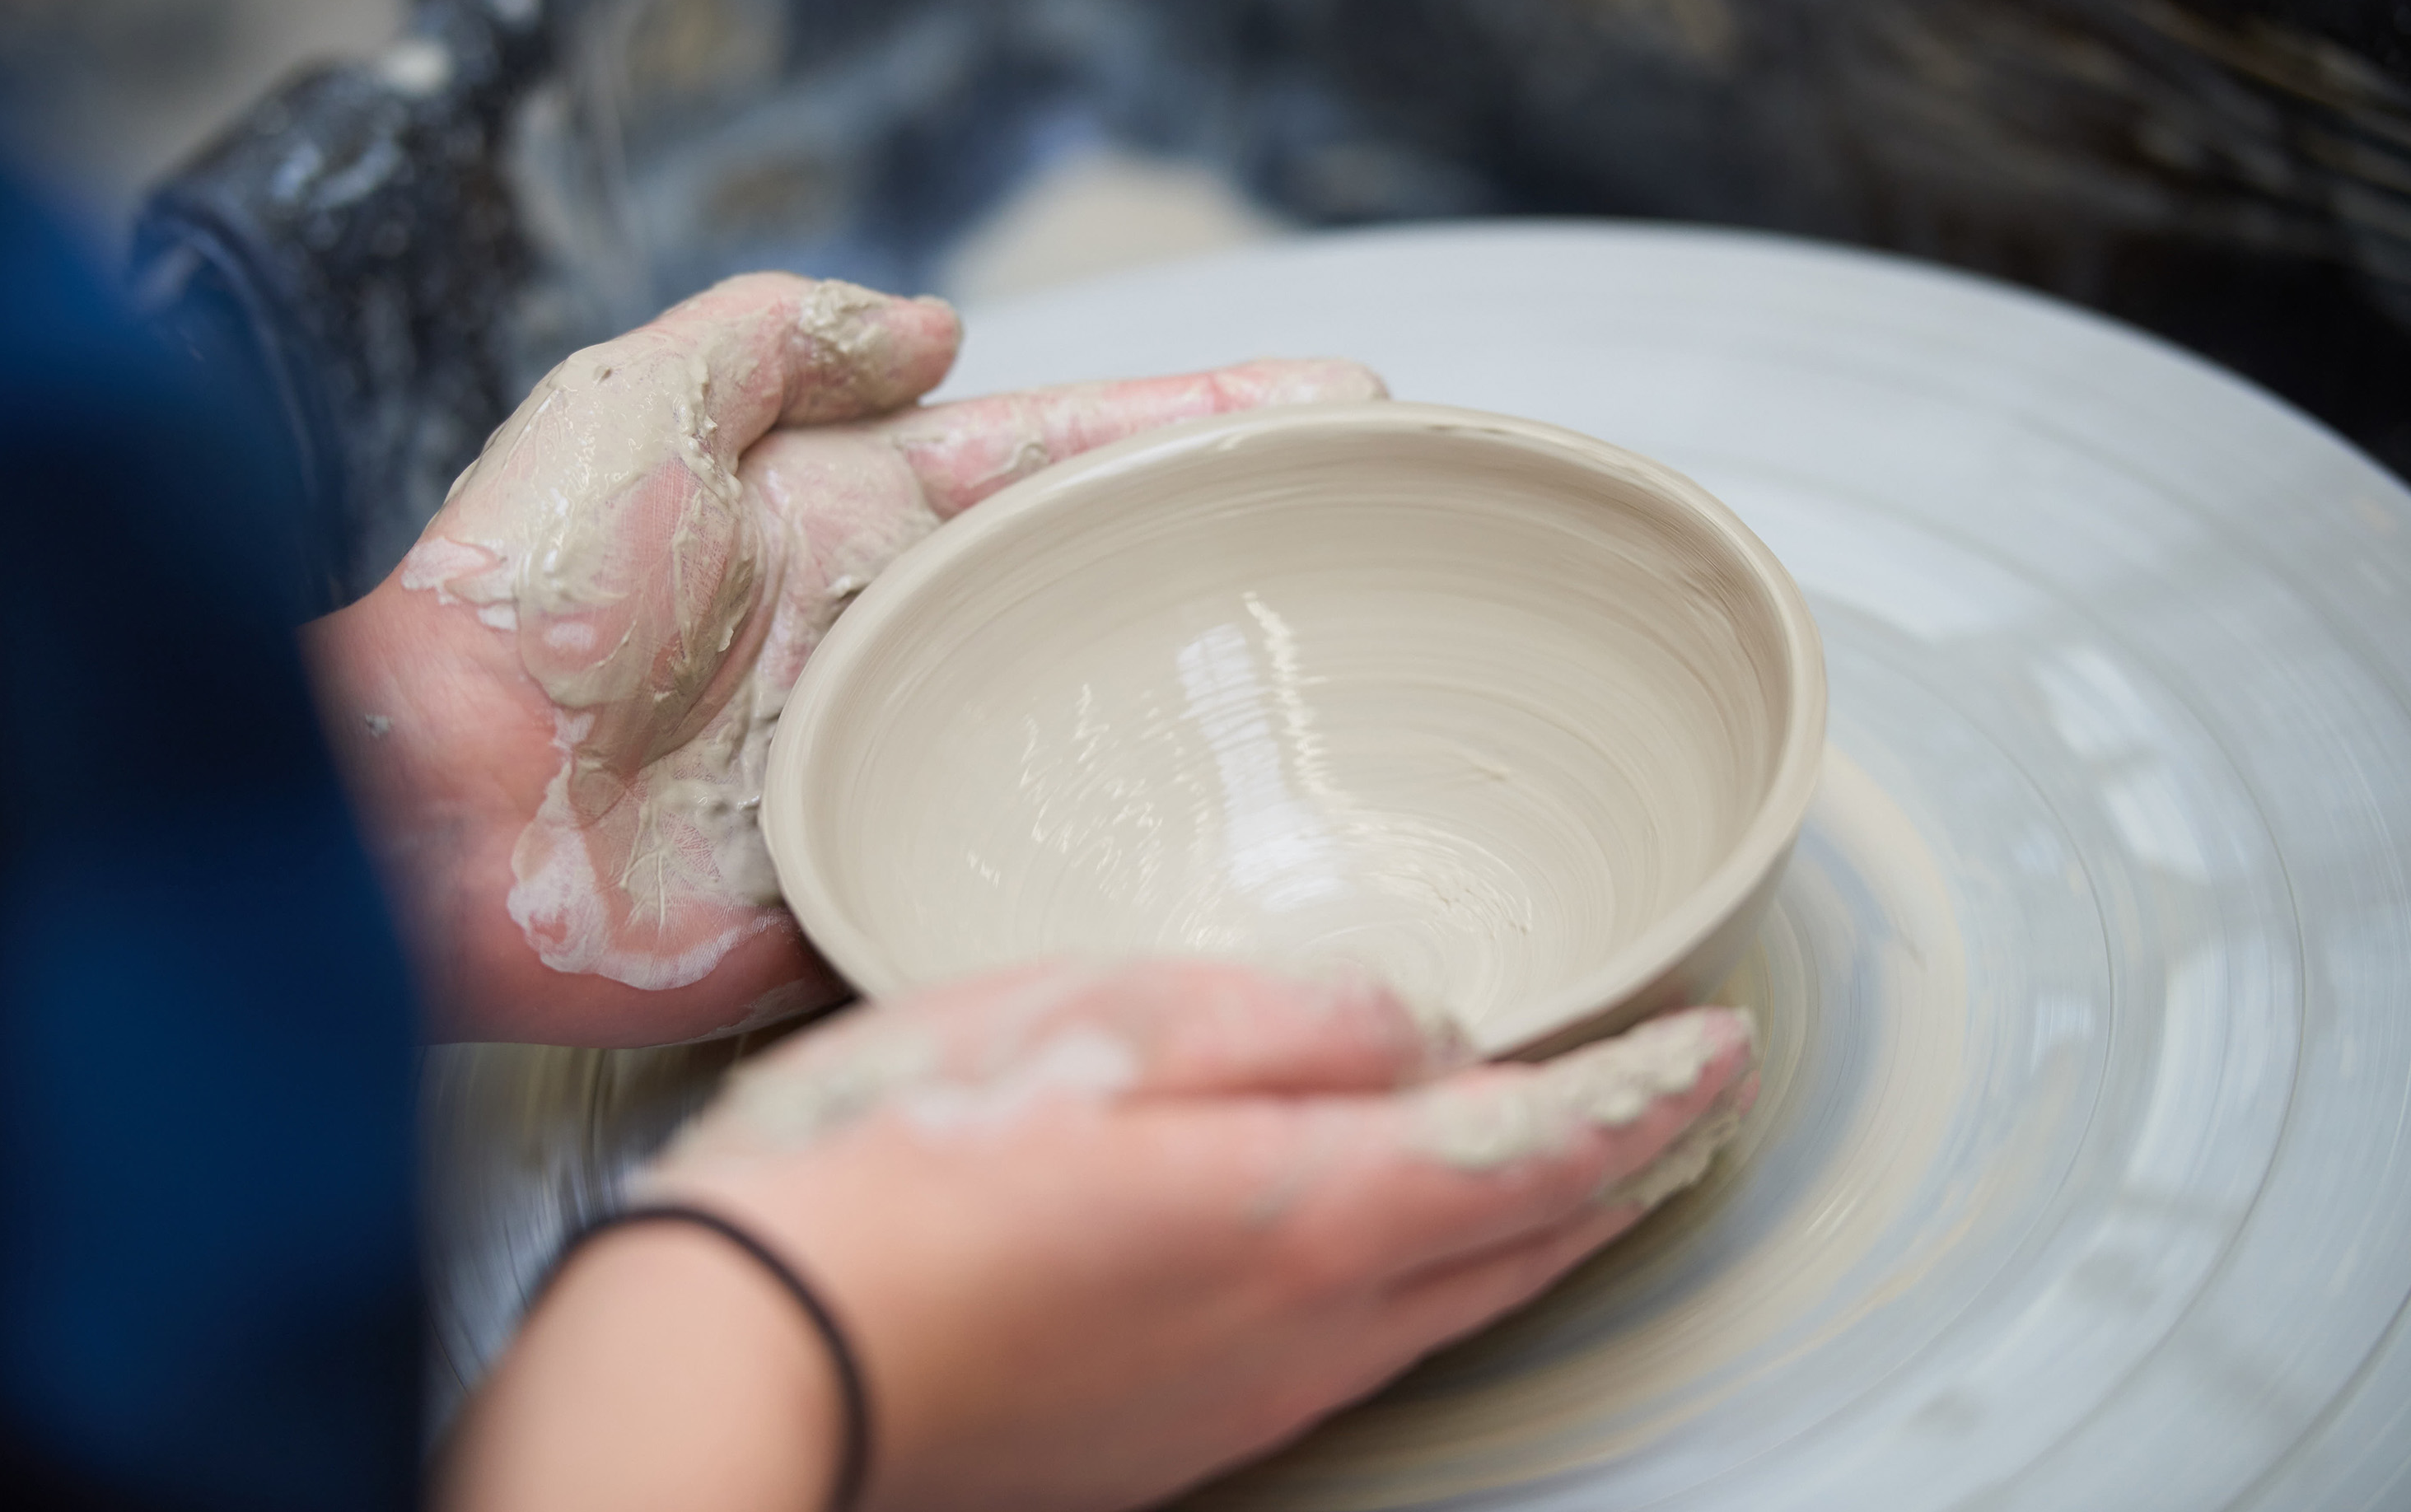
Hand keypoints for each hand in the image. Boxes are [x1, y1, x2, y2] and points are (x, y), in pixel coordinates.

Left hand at [303, 276, 1383, 1043]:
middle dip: (1230, 566)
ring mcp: (890, 772)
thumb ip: (780, 337)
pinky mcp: (871, 890)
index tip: (1324, 410)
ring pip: (1083, 738)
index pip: (1057, 460)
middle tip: (1379, 554)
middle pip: (1096, 595)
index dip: (1187, 429)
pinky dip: (1116, 874)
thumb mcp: (635, 400)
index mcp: (849, 522)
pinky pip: (1015, 874)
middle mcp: (890, 645)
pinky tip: (1232, 871)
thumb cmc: (522, 595)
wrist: (426, 808)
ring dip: (1207, 726)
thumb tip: (943, 328)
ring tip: (1353, 710)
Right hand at [442, 962, 1758, 1511]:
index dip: (1643, 1092)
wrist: (741, 1369)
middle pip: (1520, 1247)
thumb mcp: (1081, 1027)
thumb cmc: (886, 1173)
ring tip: (1582, 1166)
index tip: (1717, 1044)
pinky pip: (1354, 1345)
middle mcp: (1299, 1331)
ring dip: (1534, 1228)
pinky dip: (1426, 1277)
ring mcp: (1236, 1401)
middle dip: (1621, 1169)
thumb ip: (1273, 1021)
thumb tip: (1414, 1029)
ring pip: (1446, 1305)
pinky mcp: (1167, 1436)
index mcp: (1296, 1211)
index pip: (1538, 1149)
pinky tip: (1392, 1245)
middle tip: (1683, 1106)